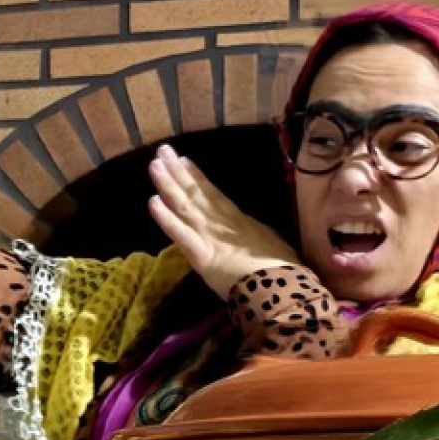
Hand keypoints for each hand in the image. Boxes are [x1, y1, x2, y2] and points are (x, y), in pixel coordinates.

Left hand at [146, 143, 298, 296]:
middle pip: (196, 194)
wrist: (286, 289)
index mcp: (240, 222)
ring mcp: (211, 238)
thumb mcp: (270, 244)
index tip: (183, 161)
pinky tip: (152, 201)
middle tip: (162, 150)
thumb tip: (249, 230)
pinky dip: (166, 219)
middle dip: (178, 172)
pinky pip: (181, 235)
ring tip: (154, 164)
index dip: (197, 178)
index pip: (213, 196)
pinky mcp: (203, 256)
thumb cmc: (284, 271)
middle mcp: (222, 224)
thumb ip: (254, 235)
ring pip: (186, 207)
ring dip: (168, 185)